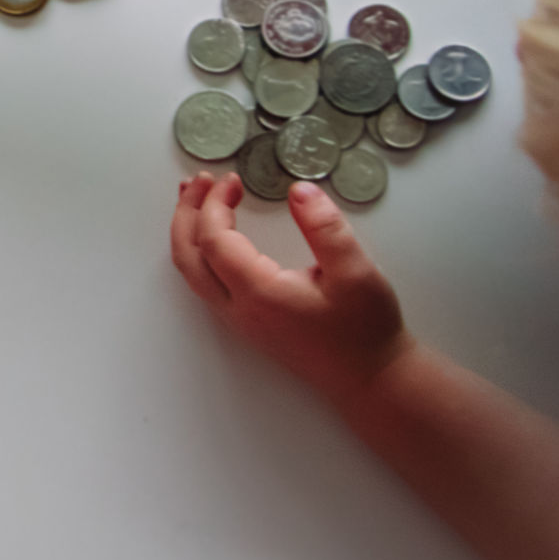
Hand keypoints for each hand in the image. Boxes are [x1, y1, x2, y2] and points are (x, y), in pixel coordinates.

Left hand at [169, 174, 413, 404]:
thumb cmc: (365, 331)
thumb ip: (325, 228)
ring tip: (194, 198)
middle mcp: (239, 309)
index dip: (214, 203)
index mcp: (258, 293)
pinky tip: (216, 235)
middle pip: (187, 255)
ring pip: (192, 271)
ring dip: (188, 231)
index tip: (232, 179)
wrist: (371, 380)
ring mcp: (240, 319)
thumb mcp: (355, 272)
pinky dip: (200, 250)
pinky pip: (206, 282)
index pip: (213, 239)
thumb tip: (299, 190)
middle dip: (187, 212)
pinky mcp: (248, 323)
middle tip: (200, 180)